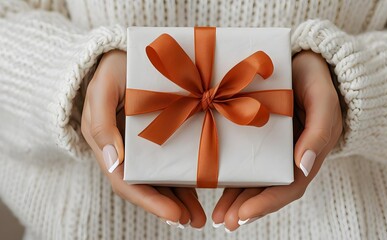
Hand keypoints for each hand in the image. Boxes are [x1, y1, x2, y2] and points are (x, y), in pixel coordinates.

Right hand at [81, 50, 205, 228]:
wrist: (124, 52)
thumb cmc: (111, 69)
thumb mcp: (102, 91)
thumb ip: (102, 125)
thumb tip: (116, 162)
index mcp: (108, 145)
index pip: (126, 183)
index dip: (149, 202)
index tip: (174, 215)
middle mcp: (127, 150)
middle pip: (147, 187)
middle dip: (169, 208)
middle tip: (195, 222)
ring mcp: (144, 145)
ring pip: (161, 179)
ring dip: (180, 199)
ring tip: (200, 216)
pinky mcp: (161, 135)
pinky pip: (172, 160)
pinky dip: (184, 176)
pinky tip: (202, 186)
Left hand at [211, 50, 342, 231]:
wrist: (303, 58)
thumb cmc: (316, 79)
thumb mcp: (323, 101)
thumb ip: (319, 132)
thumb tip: (304, 166)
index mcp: (309, 152)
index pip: (290, 187)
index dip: (267, 203)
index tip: (244, 215)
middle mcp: (290, 154)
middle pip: (269, 189)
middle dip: (247, 208)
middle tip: (225, 222)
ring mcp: (273, 146)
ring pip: (255, 178)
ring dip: (237, 199)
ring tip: (218, 215)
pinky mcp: (257, 134)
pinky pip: (245, 157)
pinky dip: (232, 173)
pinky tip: (215, 183)